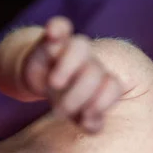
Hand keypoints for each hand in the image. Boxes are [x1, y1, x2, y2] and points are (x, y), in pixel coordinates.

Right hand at [21, 16, 122, 132]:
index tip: (83, 118)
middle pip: (94, 71)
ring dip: (68, 65)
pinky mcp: (51, 39)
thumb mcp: (76, 113)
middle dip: (78, 95)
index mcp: (101, 80)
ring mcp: (71, 49)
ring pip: (81, 45)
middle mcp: (90, 62)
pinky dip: (57, 27)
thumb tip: (94, 127)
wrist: (40, 75)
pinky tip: (54, 33)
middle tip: (61, 112)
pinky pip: (60, 25)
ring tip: (55, 85)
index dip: (101, 103)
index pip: (112, 86)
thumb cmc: (66, 97)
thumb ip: (88, 121)